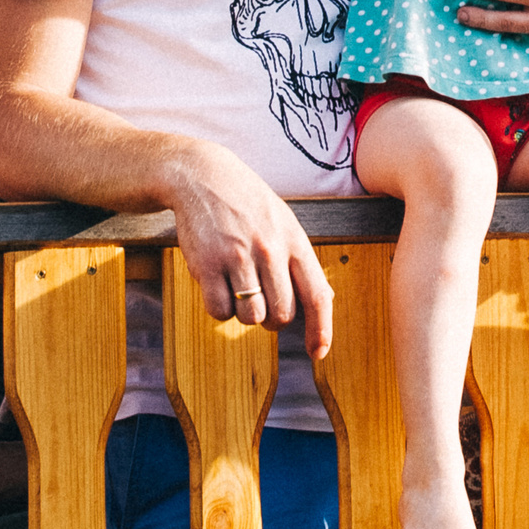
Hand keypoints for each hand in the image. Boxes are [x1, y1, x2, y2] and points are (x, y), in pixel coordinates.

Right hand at [160, 139, 333, 357]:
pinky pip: (219, 311)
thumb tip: (325, 300)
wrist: (202, 176)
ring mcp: (237, 258)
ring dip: (245, 314)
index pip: (317, 295)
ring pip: (251, 317)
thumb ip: (301, 260)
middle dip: (273, 320)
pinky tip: (218, 286)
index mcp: (294, 241)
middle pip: (282, 314)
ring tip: (238, 288)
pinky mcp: (206, 264)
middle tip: (262, 303)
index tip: (318, 353)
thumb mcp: (285, 222)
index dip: (321, 329)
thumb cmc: (248, 204)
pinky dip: (220, 309)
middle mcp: (270, 250)